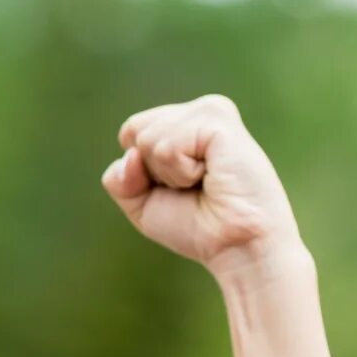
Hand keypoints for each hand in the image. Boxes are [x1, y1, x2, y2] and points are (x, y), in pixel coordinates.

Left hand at [100, 95, 300, 278]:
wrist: (237, 245)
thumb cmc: (198, 226)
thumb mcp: (142, 205)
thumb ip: (119, 178)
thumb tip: (130, 154)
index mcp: (185, 122)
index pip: (130, 131)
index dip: (140, 170)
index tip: (178, 187)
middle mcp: (199, 111)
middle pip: (134, 131)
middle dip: (152, 172)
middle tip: (193, 186)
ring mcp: (210, 111)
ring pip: (147, 139)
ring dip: (169, 174)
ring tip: (205, 181)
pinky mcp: (219, 121)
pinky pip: (167, 147)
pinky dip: (180, 173)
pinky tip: (210, 176)